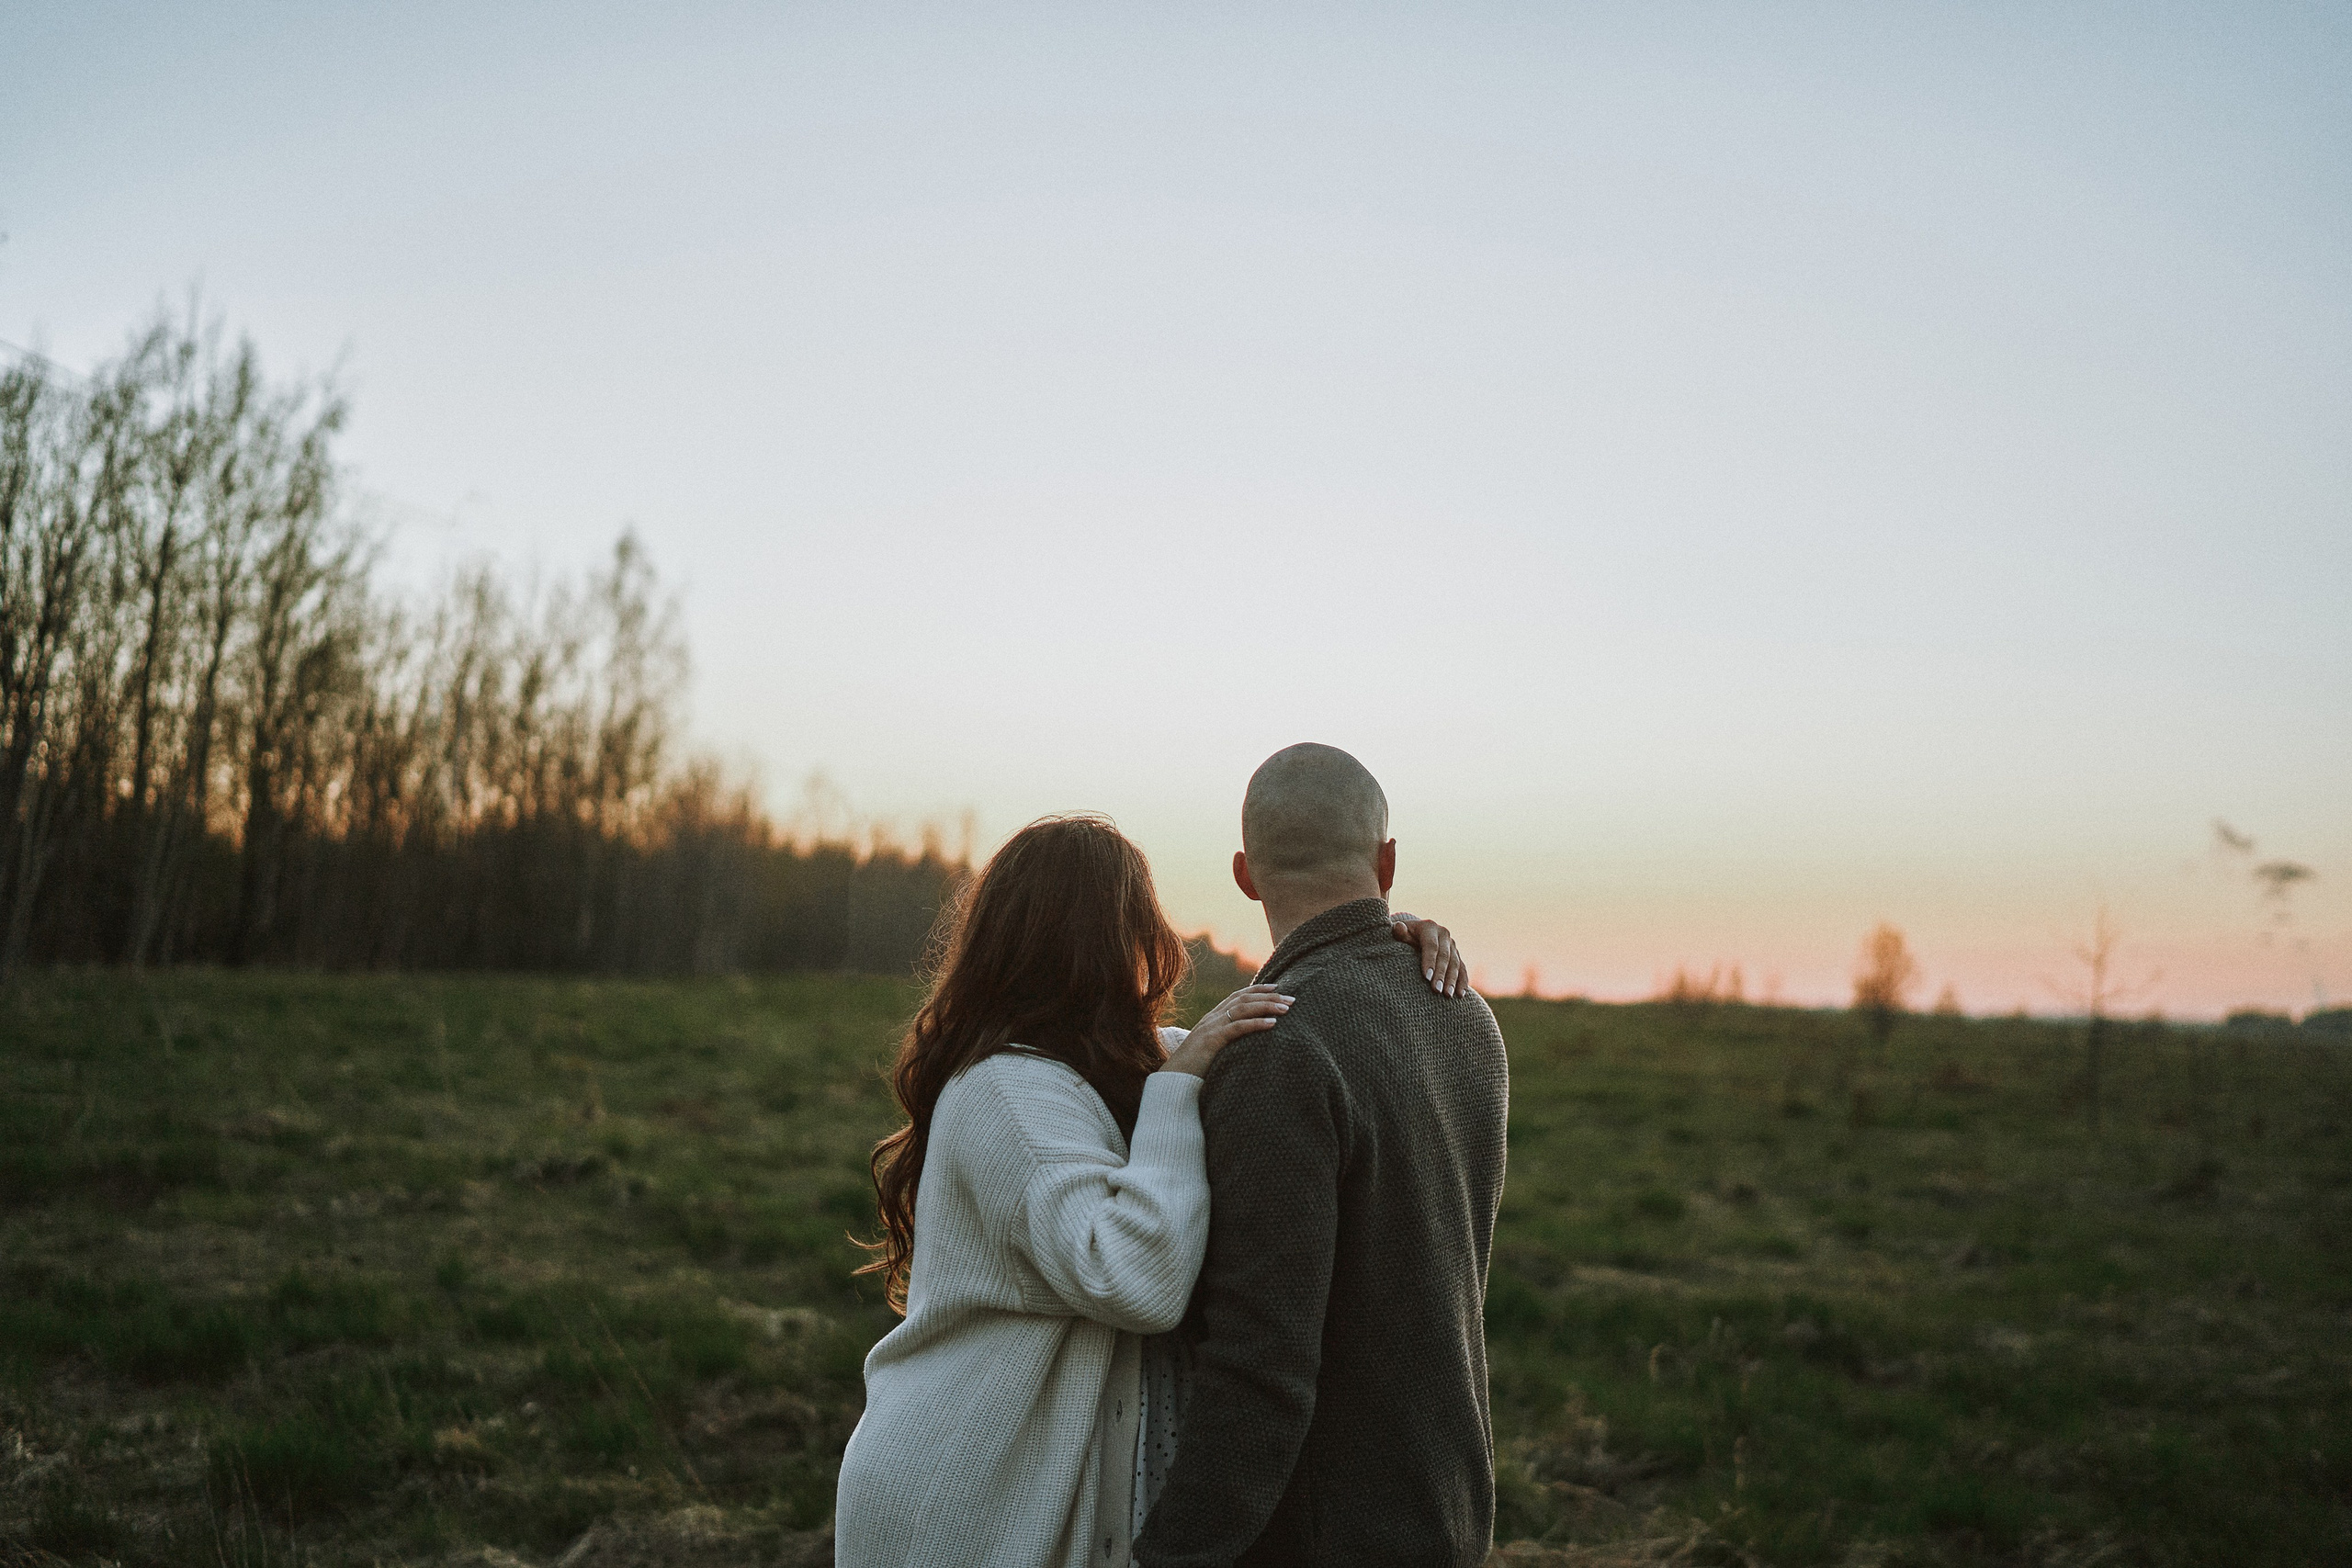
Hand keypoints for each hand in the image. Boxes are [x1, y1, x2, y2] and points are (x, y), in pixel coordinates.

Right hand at [1162, 985, 1292, 1075]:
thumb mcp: (1212, 1049)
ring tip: (1285, 1008)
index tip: (1277, 987)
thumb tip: (1246, 1042)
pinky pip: (1237, 1027)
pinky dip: (1256, 1023)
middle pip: (1243, 999)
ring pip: (1242, 1009)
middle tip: (1291, 999)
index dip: (1257, 989)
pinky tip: (1272, 1023)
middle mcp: (1212, 1018)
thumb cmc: (1194, 1068)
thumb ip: (1226, 1041)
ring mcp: (1211, 1027)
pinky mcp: (1211, 1040)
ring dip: (1266, 1006)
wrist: (1174, 1079)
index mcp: (1212, 1018)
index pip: (1237, 996)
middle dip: (1269, 996)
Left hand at [1390, 911, 1468, 997]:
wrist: (1414, 934)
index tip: (1426, 977)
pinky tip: (1460, 994)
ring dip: (1452, 980)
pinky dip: (1462, 981)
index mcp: (1429, 927)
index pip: (1431, 946)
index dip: (1429, 961)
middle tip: (1437, 990)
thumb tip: (1399, 928)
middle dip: (1441, 974)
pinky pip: (1462, 969)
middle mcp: (1443, 934)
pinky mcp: (1457, 955)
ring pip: (1455, 964)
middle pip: (1444, 956)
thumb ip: (1399, 932)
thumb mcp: (1399, 932)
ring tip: (1448, 995)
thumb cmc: (1403, 936)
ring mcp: (1452, 945)